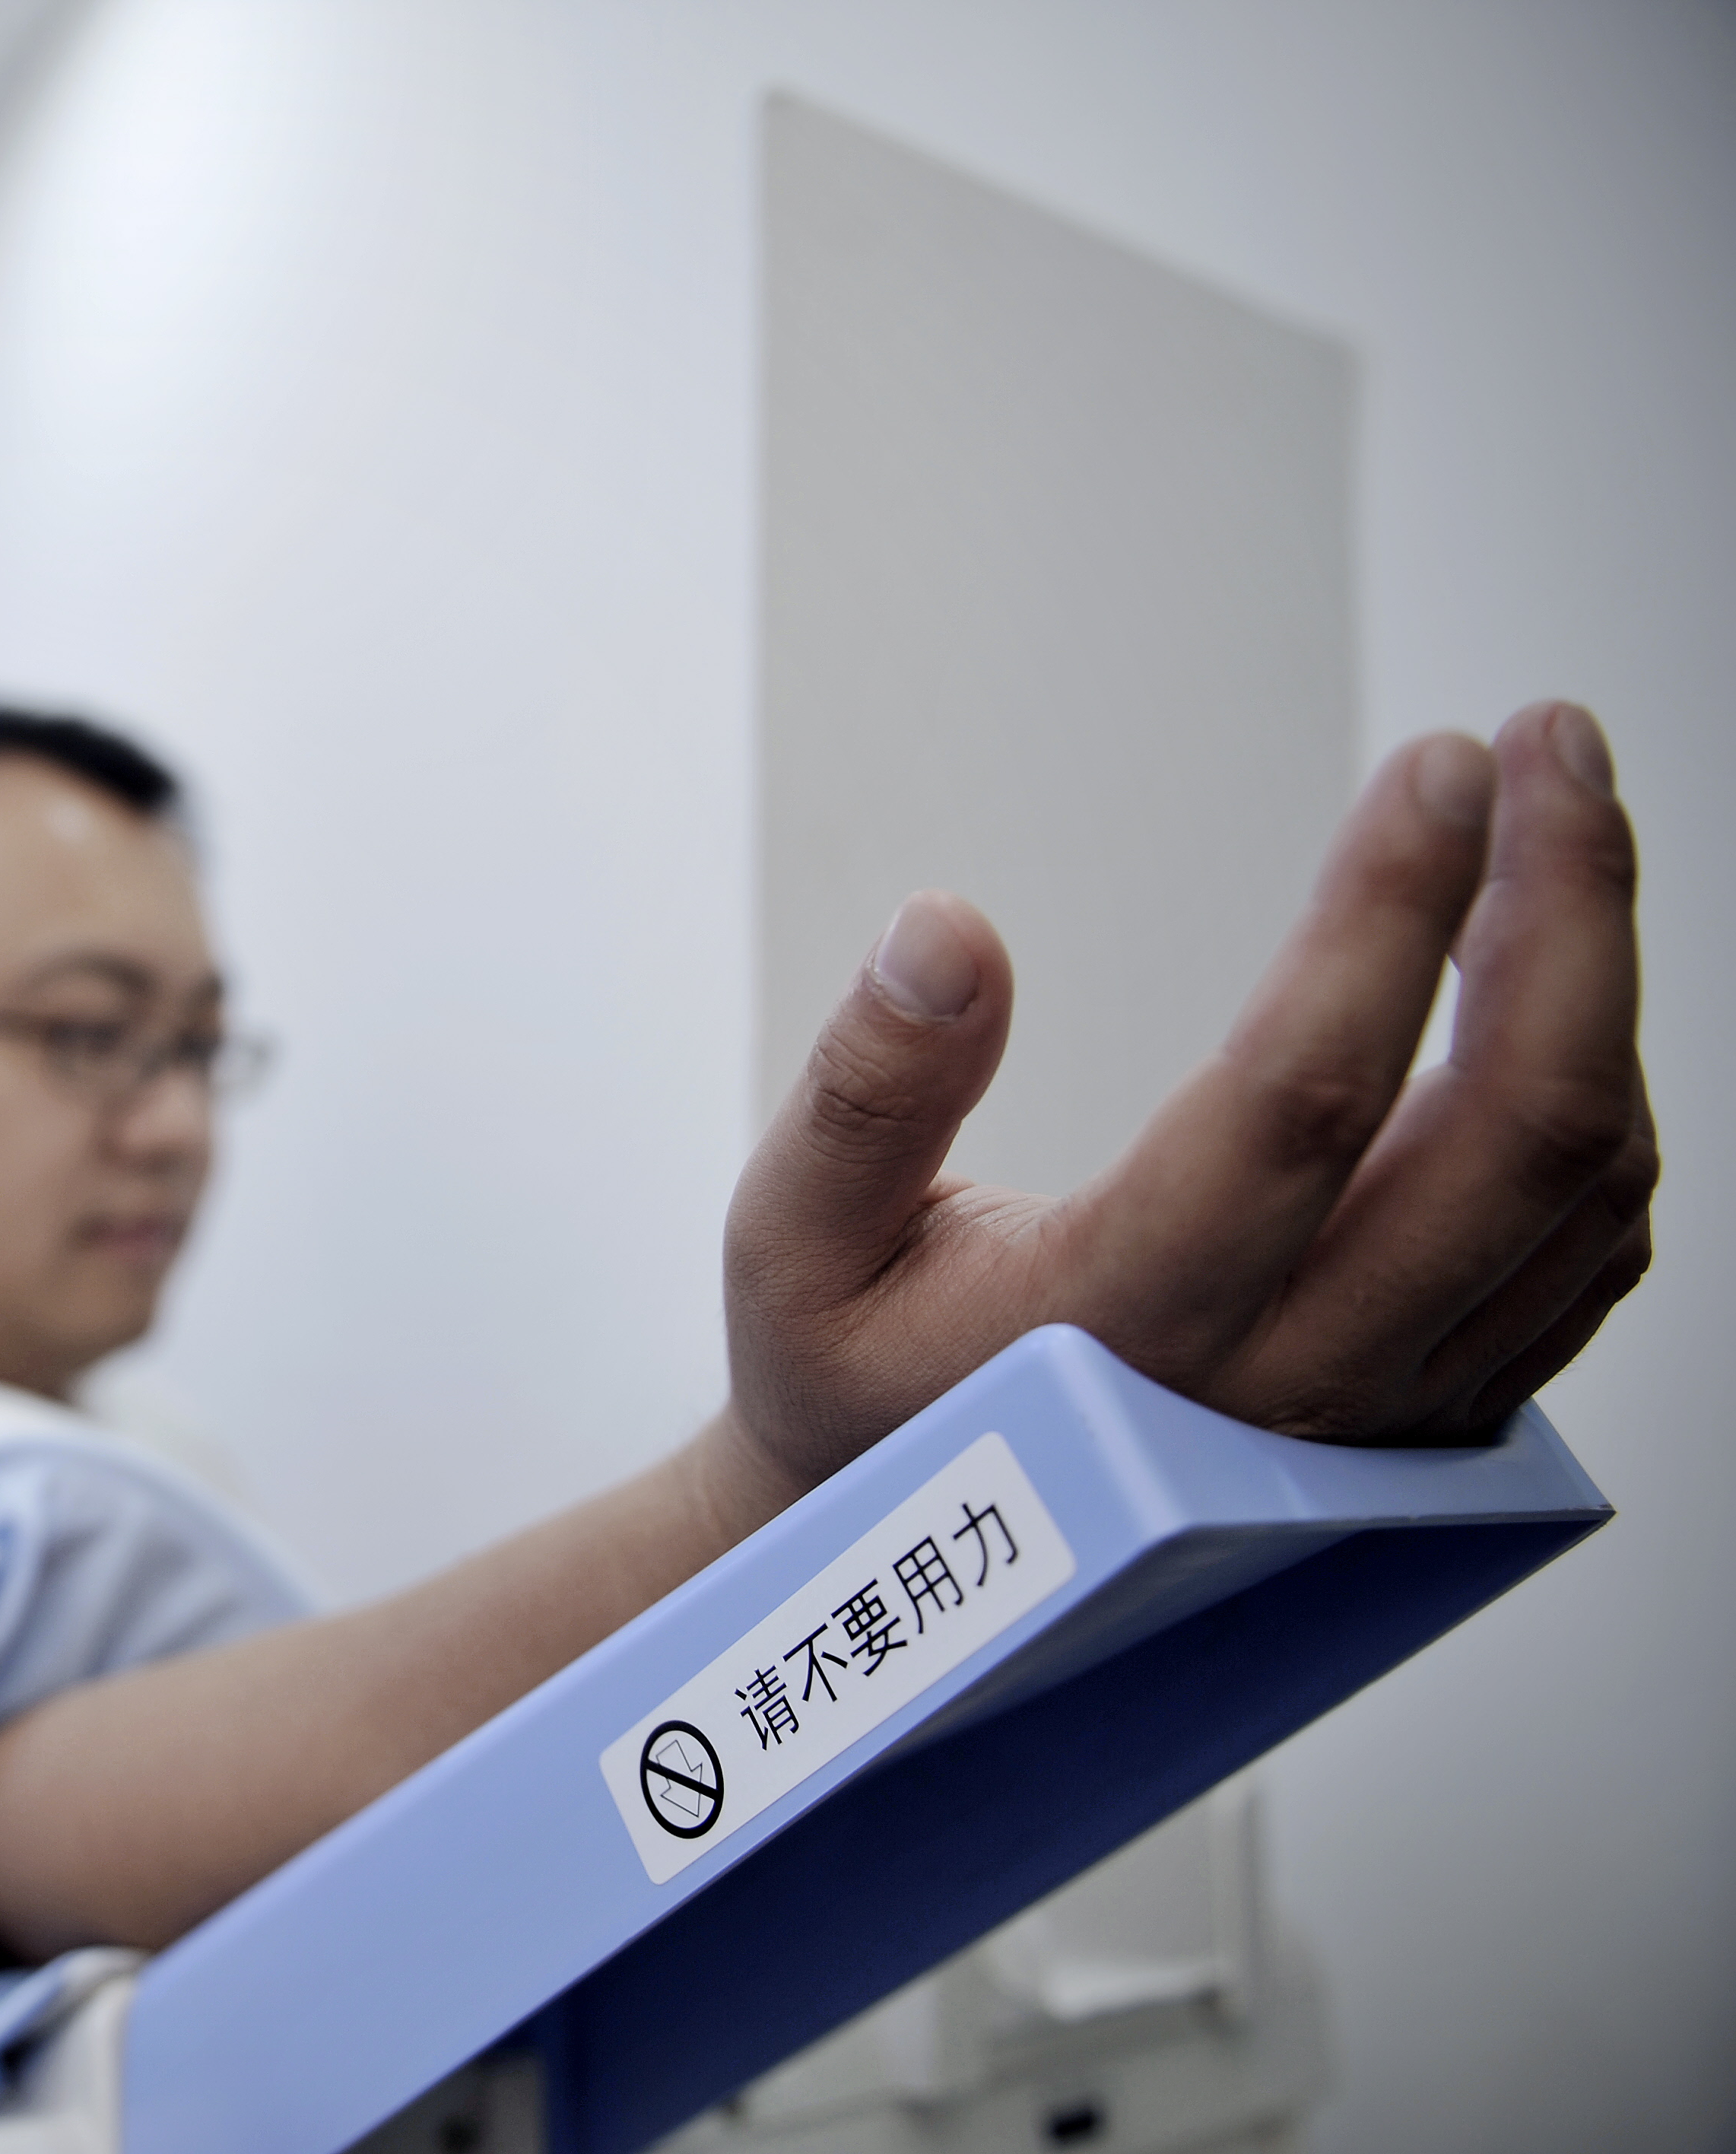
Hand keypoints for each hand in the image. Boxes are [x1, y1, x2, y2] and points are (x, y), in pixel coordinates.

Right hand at [716, 701, 1654, 1503]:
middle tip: (1545, 748)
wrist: (921, 1572)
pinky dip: (1596, 1097)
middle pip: (1520, 1139)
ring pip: (1583, 1192)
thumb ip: (865, 1090)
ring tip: (1549, 832)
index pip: (1302, 1097)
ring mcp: (1387, 1420)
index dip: (1390, 911)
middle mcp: (1287, 1390)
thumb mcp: (792, 1241)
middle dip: (1572, 912)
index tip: (1437, 762)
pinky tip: (1542, 989)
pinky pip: (1584, 1253)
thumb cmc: (857, 1380)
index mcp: (1121, 1331)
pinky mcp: (1437, 1424)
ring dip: (1598, 984)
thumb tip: (946, 930)